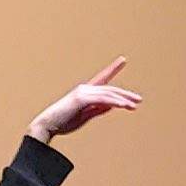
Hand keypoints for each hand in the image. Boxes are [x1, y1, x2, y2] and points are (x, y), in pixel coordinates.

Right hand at [29, 56, 143, 140]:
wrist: (47, 125)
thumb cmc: (63, 122)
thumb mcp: (85, 116)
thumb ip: (98, 109)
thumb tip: (111, 106)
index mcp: (85, 92)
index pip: (102, 78)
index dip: (113, 68)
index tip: (122, 60)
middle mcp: (85, 89)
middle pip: (110, 89)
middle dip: (125, 94)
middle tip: (138, 100)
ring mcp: (83, 92)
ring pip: (108, 94)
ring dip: (123, 100)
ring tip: (135, 106)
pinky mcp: (82, 99)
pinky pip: (103, 99)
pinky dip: (115, 102)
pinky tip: (124, 106)